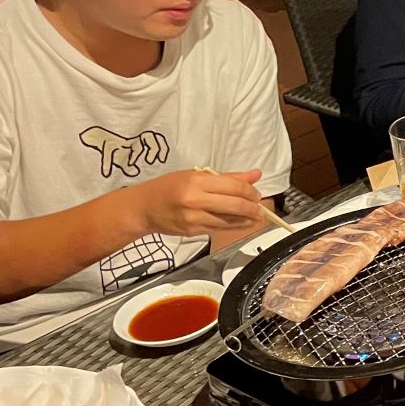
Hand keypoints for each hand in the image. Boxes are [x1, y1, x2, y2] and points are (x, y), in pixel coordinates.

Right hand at [130, 168, 267, 237]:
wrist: (144, 208)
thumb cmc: (169, 186)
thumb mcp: (196, 174)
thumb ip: (228, 177)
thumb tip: (255, 175)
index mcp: (197, 181)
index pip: (233, 187)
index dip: (250, 191)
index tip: (256, 194)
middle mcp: (196, 200)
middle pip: (234, 205)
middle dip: (252, 208)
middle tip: (261, 209)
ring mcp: (194, 218)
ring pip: (229, 220)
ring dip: (247, 220)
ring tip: (257, 218)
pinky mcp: (193, 231)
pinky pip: (219, 228)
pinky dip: (233, 226)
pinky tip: (242, 224)